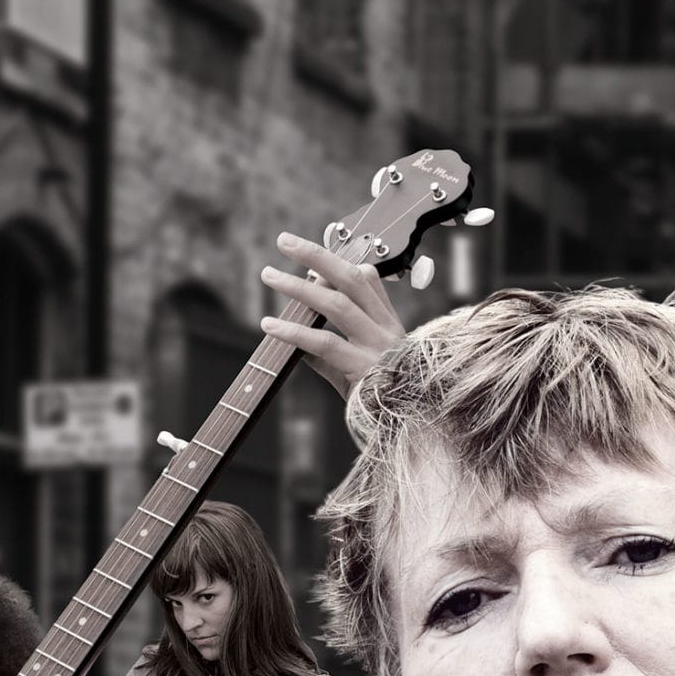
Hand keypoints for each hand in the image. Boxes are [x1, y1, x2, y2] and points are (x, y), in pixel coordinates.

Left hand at [261, 232, 406, 402]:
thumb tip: (299, 342)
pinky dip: (294, 331)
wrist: (405, 434)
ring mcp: (377, 348)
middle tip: (284, 241)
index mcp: (390, 327)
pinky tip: (270, 324)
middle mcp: (387, 331)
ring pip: (336, 304)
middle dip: (317, 256)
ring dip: (299, 286)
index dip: (338, 263)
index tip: (310, 258)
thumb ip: (331, 355)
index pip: (368, 281)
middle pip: (352, 279)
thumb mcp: (356, 374)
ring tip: (269, 276)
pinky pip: (324, 343)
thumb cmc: (378, 407)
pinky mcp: (363, 368)